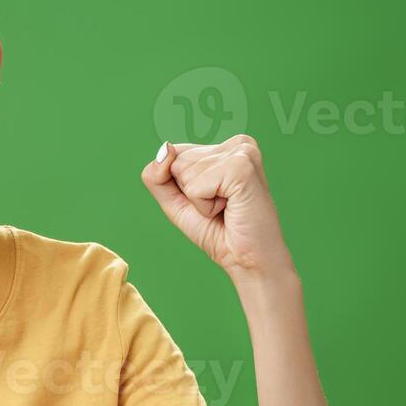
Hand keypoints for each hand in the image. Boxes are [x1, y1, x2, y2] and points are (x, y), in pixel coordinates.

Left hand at [140, 135, 294, 280]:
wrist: (248, 261)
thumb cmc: (219, 233)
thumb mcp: (176, 201)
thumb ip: (157, 174)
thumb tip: (166, 149)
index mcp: (228, 147)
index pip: (175, 154)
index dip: (182, 187)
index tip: (213, 201)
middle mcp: (238, 143)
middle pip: (177, 160)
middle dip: (190, 192)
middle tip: (221, 208)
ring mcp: (242, 152)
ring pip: (183, 170)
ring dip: (199, 201)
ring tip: (227, 209)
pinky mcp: (241, 167)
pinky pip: (194, 186)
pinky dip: (205, 206)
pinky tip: (230, 209)